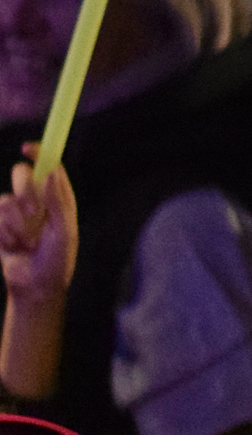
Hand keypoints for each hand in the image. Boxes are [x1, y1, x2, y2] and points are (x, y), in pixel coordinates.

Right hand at [0, 155, 77, 307]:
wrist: (35, 285)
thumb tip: (52, 171)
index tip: (29, 148)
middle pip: (21, 175)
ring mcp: (17, 212)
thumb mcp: (63, 231)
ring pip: (6, 200)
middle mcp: (38, 200)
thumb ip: (57, 201)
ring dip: (16, 224)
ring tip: (27, 242)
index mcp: (59, 197)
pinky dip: (5, 234)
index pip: (49, 166)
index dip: (39, 152)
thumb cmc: (57, 260)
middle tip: (34, 215)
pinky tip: (14, 246)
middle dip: (25, 194)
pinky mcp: (0, 225)